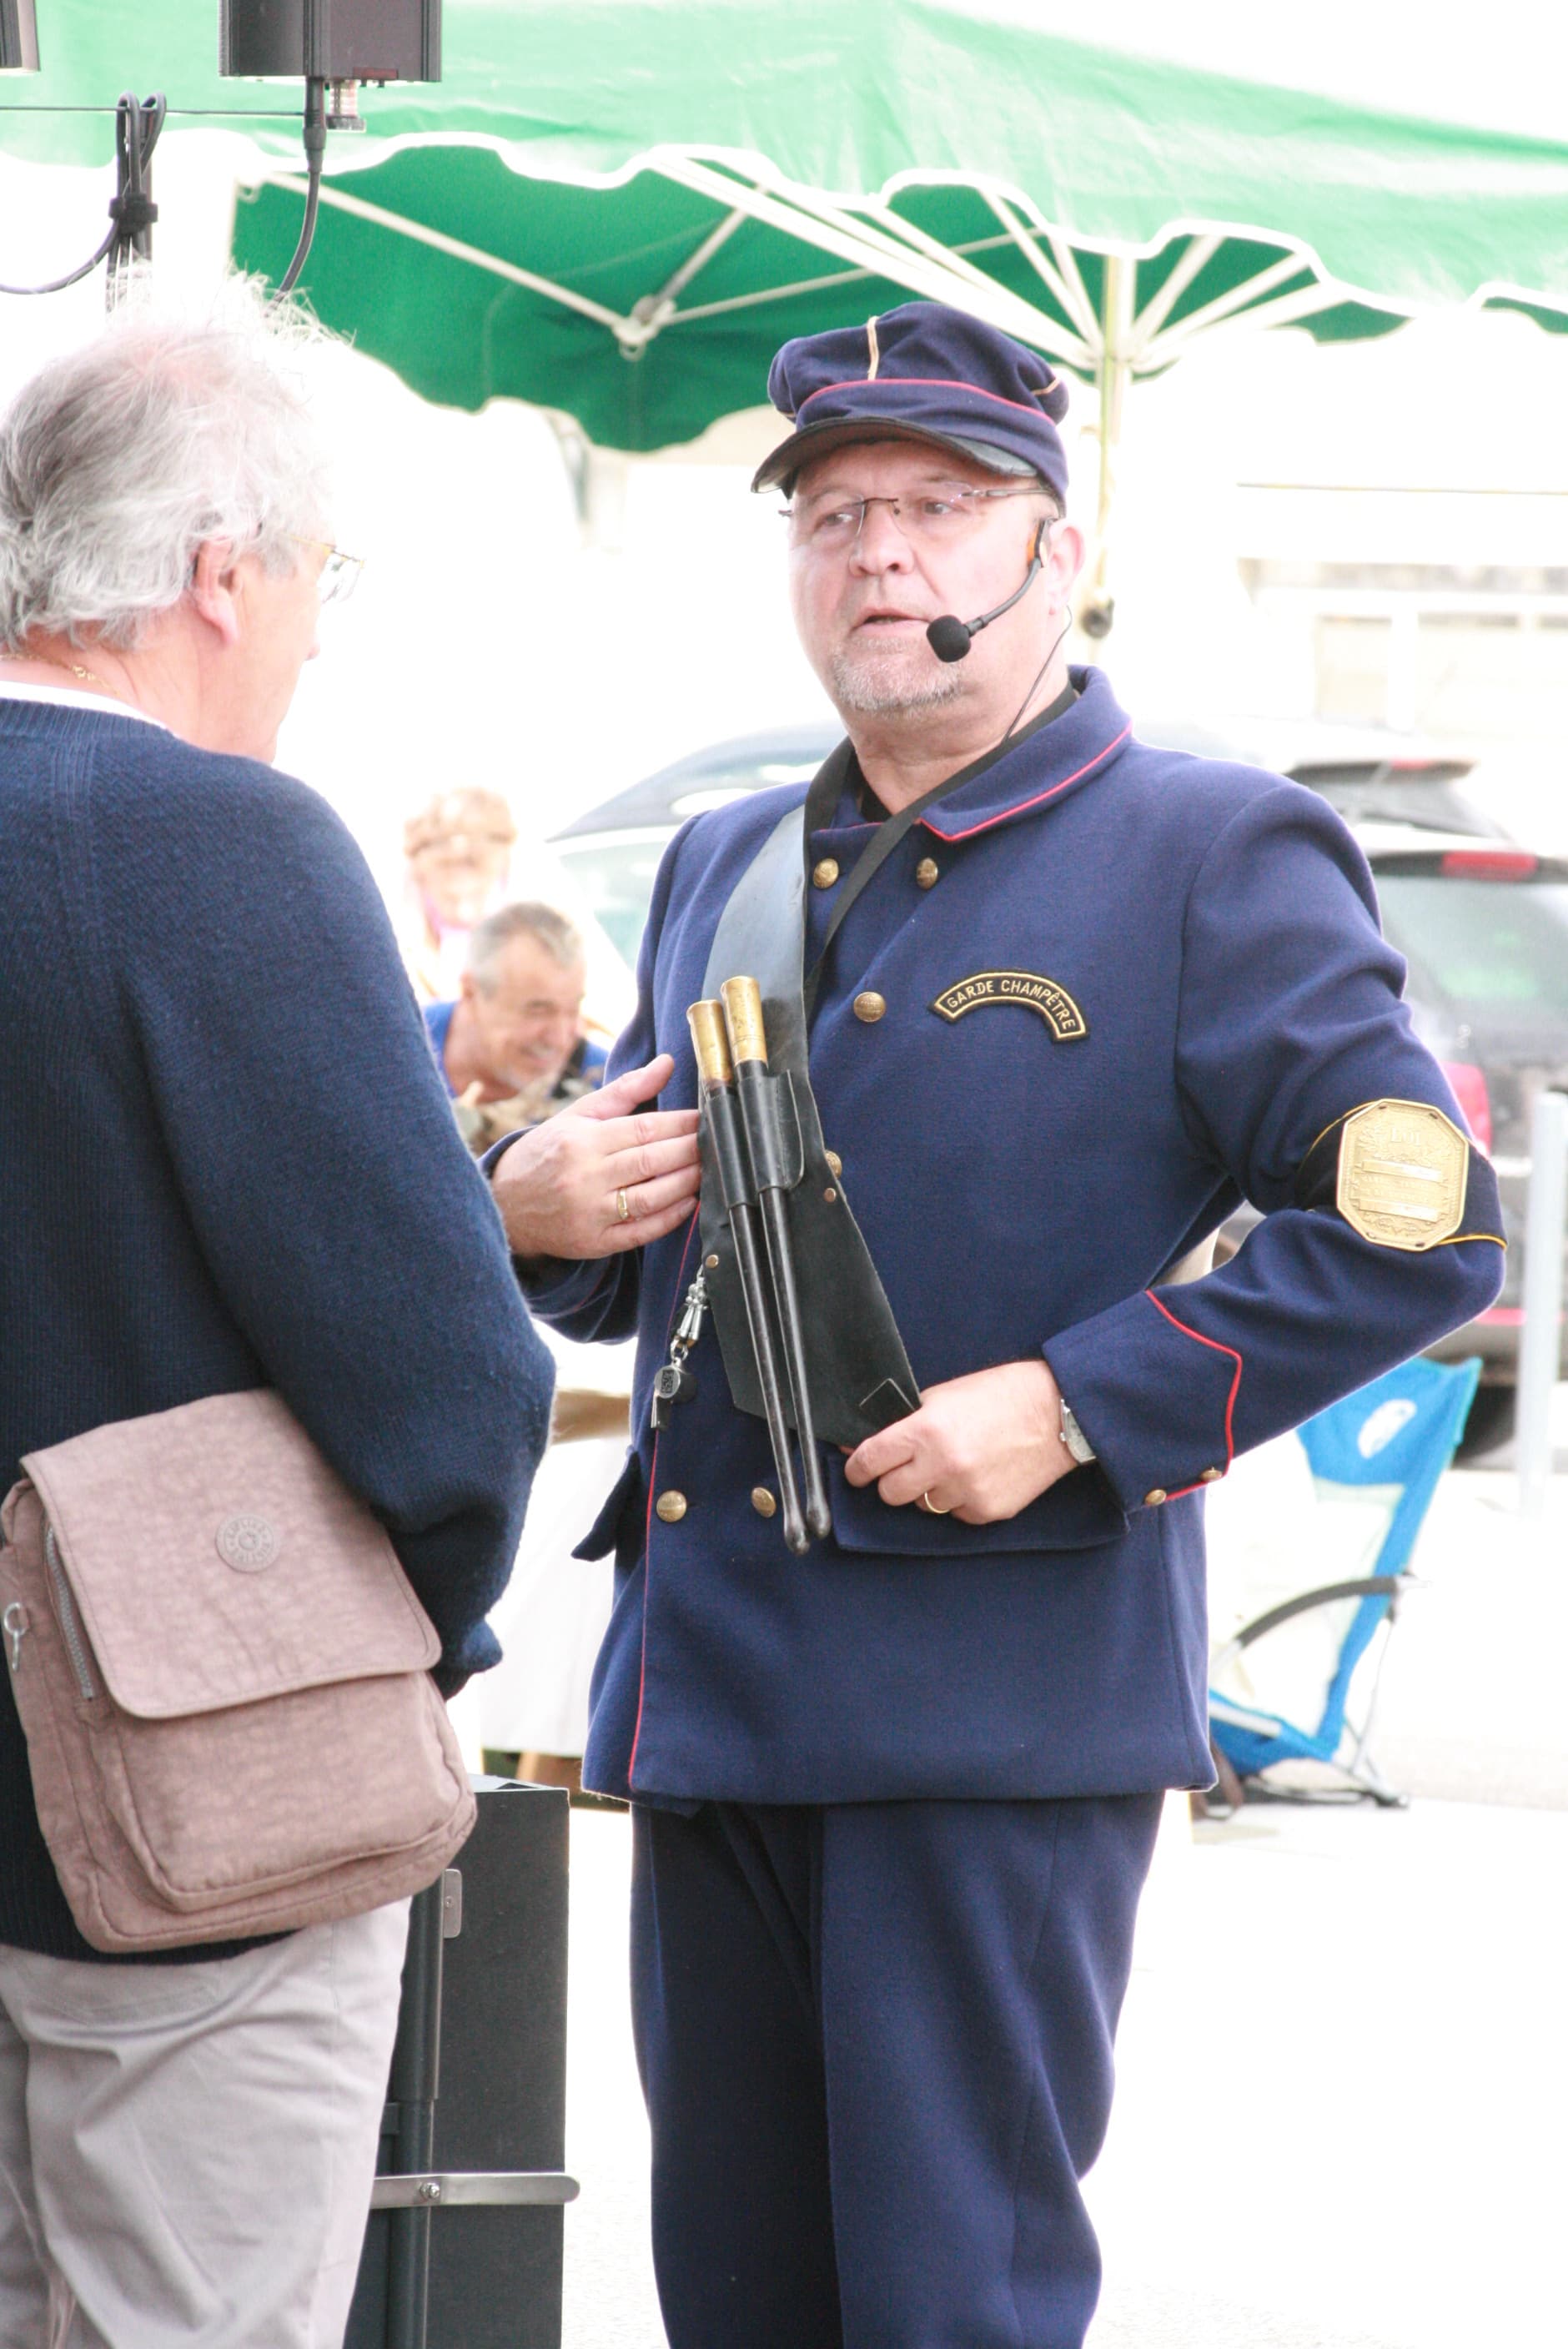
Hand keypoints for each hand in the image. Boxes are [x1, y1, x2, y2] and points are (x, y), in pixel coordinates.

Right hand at [489, 1054, 700, 1260]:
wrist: (506, 1203)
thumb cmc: (548, 1152)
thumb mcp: (579, 1115)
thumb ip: (627, 1090)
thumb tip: (667, 1063)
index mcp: (582, 1141)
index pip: (643, 1130)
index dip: (680, 1124)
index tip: (705, 1118)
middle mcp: (585, 1177)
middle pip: (650, 1163)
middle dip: (690, 1152)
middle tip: (717, 1143)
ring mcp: (590, 1213)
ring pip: (650, 1199)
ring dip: (685, 1185)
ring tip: (706, 1171)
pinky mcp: (594, 1243)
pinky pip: (640, 1233)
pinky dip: (669, 1219)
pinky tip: (688, 1203)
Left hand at [843, 1359, 1077, 1523]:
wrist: (1056, 1414)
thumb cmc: (999, 1396)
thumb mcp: (944, 1396)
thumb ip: (905, 1422)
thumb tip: (866, 1445)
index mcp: (926, 1431)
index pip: (870, 1461)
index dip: (857, 1468)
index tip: (856, 1471)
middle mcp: (942, 1465)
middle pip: (890, 1494)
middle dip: (891, 1482)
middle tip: (904, 1468)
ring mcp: (966, 1492)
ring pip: (923, 1506)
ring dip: (929, 1490)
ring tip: (953, 1465)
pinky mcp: (987, 1511)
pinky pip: (955, 1513)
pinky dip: (958, 1499)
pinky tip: (977, 1475)